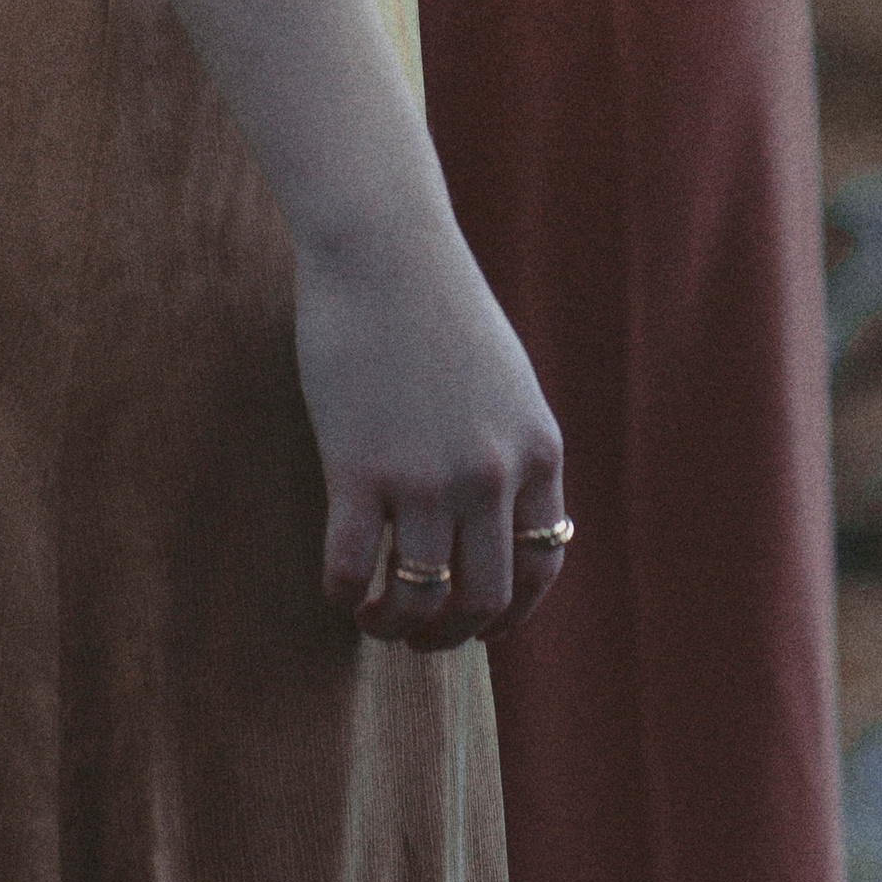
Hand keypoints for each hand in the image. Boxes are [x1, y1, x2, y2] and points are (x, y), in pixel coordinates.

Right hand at [294, 192, 567, 651]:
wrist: (383, 246)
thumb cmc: (436, 304)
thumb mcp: (506, 380)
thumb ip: (511, 446)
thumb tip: (504, 516)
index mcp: (537, 449)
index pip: (542, 563)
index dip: (513, 611)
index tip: (481, 622)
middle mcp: (491, 475)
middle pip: (485, 599)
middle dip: (453, 633)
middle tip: (422, 635)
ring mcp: (425, 477)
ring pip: (419, 599)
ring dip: (397, 626)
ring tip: (376, 620)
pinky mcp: (358, 469)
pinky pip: (350, 569)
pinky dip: (345, 598)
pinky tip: (339, 592)